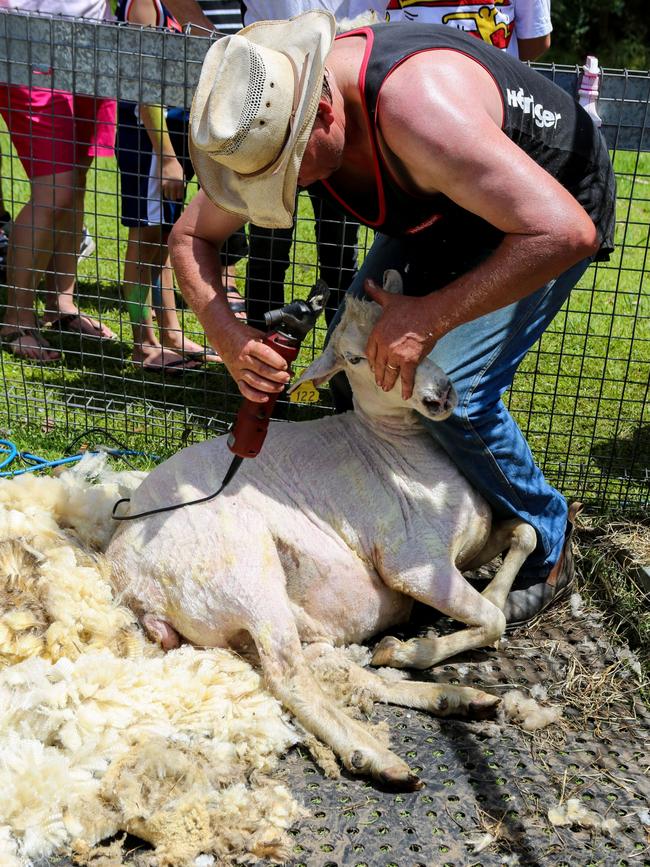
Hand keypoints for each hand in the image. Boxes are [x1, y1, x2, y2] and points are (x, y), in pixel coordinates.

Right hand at [161, 156, 184, 201]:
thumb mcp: (182, 175)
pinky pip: (162, 191)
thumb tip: (181, 192)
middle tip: (172, 193)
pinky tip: (164, 186)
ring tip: (168, 190)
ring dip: (168, 194)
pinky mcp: (161, 183)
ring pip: (167, 196)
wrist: (167, 160)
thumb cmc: (176, 166)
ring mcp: (167, 185)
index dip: (179, 195)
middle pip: (173, 198)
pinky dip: (163, 190)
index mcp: (181, 184)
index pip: (180, 196)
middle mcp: (175, 185)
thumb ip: (182, 183)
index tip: (177, 194)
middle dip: (173, 196)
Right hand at [218, 321, 290, 402]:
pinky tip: (265, 398)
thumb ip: (271, 345)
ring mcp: (238, 369)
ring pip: (255, 381)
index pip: (265, 355)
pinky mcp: (235, 377)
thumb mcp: (257, 334)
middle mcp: (242, 358)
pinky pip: (244, 389)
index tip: (285, 365)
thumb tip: (288, 357)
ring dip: (270, 387)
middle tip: (286, 378)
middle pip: (262, 370)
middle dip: (277, 376)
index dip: (277, 362)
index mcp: (249, 346)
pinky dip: (254, 396)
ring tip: (280, 387)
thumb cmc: (242, 334)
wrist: (221, 334)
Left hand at [364, 278, 438, 399]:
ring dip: (388, 382)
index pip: (370, 351)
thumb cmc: (410, 307)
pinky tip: (404, 395)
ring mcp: (396, 355)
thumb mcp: (389, 300)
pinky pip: (406, 377)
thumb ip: (376, 293)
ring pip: (390, 372)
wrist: (429, 315)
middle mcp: (384, 347)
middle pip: (379, 365)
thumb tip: (367, 281)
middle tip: (379, 382)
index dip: (372, 361)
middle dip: (378, 374)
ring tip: (386, 388)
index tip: (373, 366)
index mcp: (377, 334)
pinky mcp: (409, 361)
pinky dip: (405, 387)